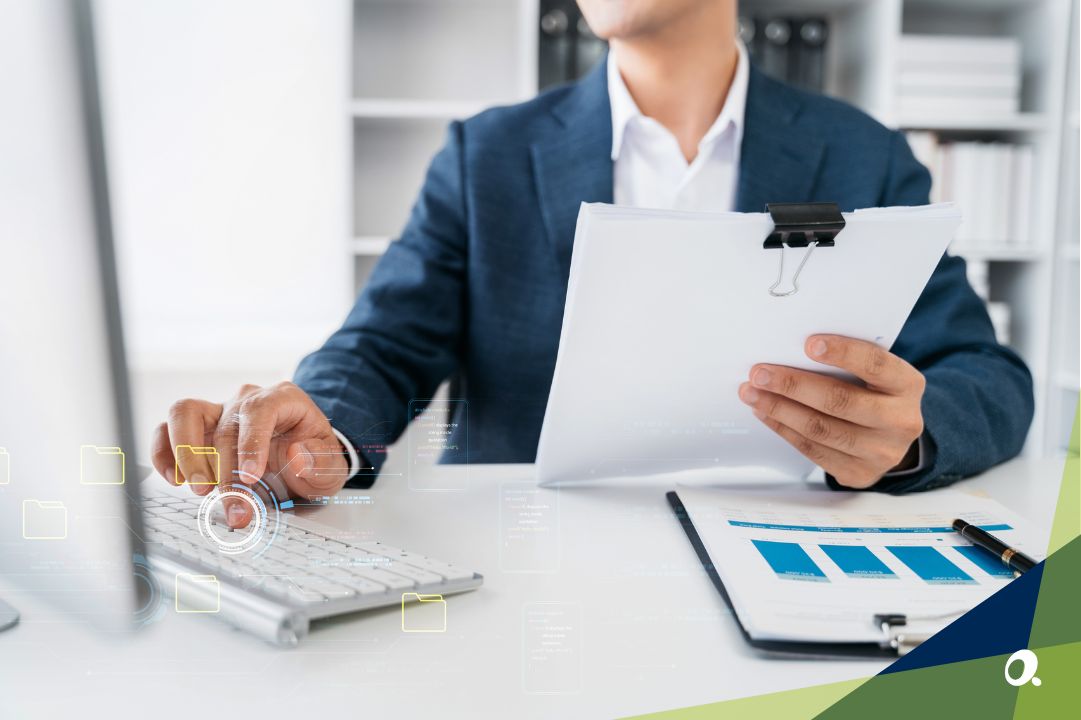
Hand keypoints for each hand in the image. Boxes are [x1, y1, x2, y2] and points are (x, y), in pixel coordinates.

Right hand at [150, 382, 349, 526]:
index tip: (251, 476)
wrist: (302, 458)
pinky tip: (175, 480)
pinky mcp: (196, 428)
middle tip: (233, 506)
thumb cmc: (314, 458)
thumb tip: (298, 455)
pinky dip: (165, 454)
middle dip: (226, 473)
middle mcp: (246, 400)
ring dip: (187, 454)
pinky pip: (168, 429)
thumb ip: (322, 463)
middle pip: (225, 426)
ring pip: (185, 414)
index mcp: (283, 399)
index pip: (260, 410)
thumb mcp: (332, 466)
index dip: (252, 443)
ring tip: (200, 490)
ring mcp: (218, 411)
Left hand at [738, 335, 925, 488]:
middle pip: (840, 401)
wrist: (892, 438)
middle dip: (793, 385)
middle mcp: (901, 421)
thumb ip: (847, 363)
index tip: (809, 344)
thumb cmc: (875, 393)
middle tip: (760, 373)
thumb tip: (790, 349)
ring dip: (779, 409)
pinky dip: (784, 429)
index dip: (843, 353)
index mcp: (907, 385)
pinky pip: (813, 451)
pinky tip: (766, 414)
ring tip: (753, 393)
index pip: (875, 365)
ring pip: (821, 429)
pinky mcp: (860, 473)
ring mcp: (881, 452)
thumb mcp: (874, 374)